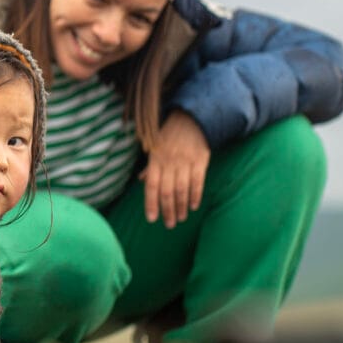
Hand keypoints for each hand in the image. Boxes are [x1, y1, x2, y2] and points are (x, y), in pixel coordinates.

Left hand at [141, 110, 209, 227]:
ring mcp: (185, 161)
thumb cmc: (170, 134)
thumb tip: (141, 181)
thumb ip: (150, 165)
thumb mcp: (155, 146)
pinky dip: (196, 195)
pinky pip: (198, 181)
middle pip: (167, 191)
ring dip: (181, 206)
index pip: (151, 186)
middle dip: (167, 211)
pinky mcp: (200, 160)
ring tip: (181, 218)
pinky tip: (194, 206)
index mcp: (155, 159)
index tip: (152, 219)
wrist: (192, 118)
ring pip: (182, 189)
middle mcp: (169, 161)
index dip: (151, 204)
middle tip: (169, 224)